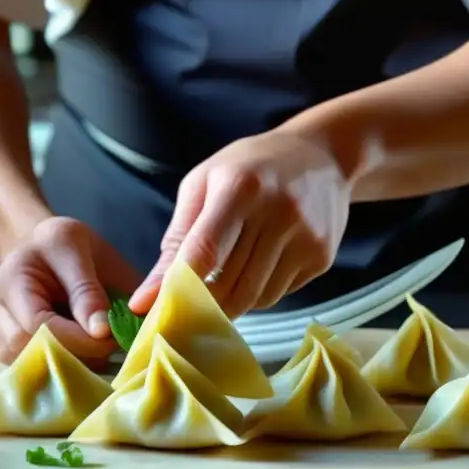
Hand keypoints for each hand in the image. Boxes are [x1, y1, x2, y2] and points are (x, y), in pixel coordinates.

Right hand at [0, 217, 141, 364]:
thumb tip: (99, 332)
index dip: (78, 340)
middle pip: (27, 349)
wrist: (44, 249)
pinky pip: (24, 368)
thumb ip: (89, 290)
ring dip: (64, 363)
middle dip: (73, 354)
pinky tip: (74, 350)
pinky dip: (53, 365)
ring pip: (24, 364)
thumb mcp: (83, 251)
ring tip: (90, 345)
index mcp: (13, 274)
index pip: (39, 324)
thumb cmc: (67, 247)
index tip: (111, 339)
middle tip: (106, 346)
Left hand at [129, 129, 350, 318]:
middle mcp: (279, 212)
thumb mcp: (205, 184)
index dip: (178, 287)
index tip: (157, 311)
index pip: (205, 252)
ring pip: (254, 298)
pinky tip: (256, 269)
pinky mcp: (322, 257)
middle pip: (229, 284)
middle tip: (184, 311)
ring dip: (230, 301)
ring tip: (222, 282)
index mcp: (241, 187)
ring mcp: (306, 237)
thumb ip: (178, 238)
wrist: (322, 157)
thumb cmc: (250, 168)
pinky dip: (257, 294)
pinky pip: (278, 295)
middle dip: (201, 304)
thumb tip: (147, 296)